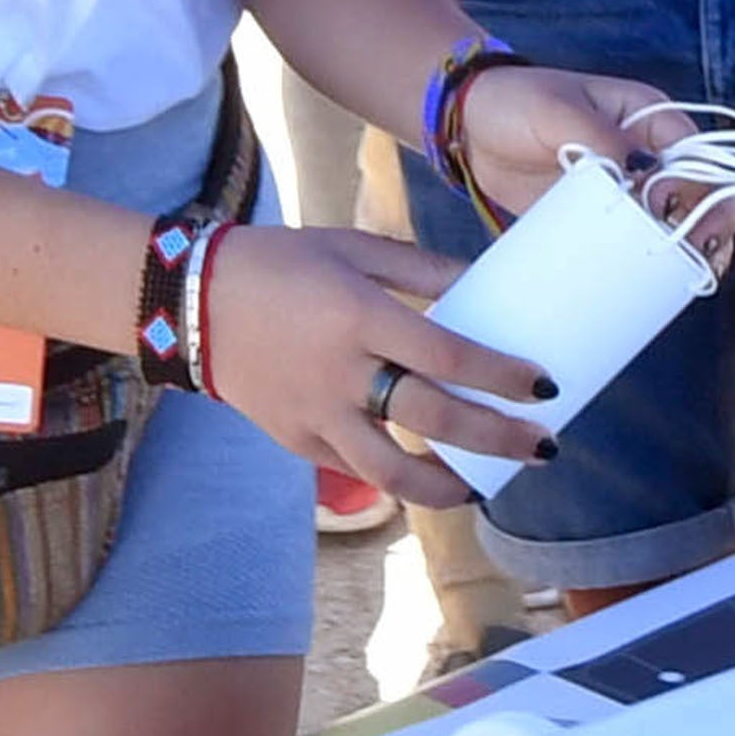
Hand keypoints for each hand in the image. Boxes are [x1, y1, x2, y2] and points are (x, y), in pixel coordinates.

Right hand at [197, 222, 555, 512]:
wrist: (189, 303)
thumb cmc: (279, 263)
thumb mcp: (352, 247)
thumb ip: (421, 267)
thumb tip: (484, 280)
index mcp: (359, 317)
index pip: (449, 358)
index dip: (503, 377)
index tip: (545, 387)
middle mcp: (340, 374)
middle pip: (434, 422)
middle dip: (498, 440)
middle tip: (543, 447)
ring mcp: (315, 416)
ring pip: (392, 473)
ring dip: (449, 488)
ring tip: (485, 487)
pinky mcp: (296, 441)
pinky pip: (355, 470)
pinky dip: (395, 479)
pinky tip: (428, 476)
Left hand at [449, 63, 734, 271]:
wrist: (466, 127)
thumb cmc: (513, 103)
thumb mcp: (555, 111)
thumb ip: (598, 137)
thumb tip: (640, 173)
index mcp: (647, 118)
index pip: (699, 153)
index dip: (708, 186)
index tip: (686, 216)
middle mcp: (648, 152)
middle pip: (701, 191)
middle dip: (712, 223)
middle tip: (701, 256)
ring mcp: (627, 188)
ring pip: (678, 220)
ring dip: (692, 249)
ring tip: (690, 277)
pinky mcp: (602, 216)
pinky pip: (636, 241)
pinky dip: (650, 262)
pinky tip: (654, 287)